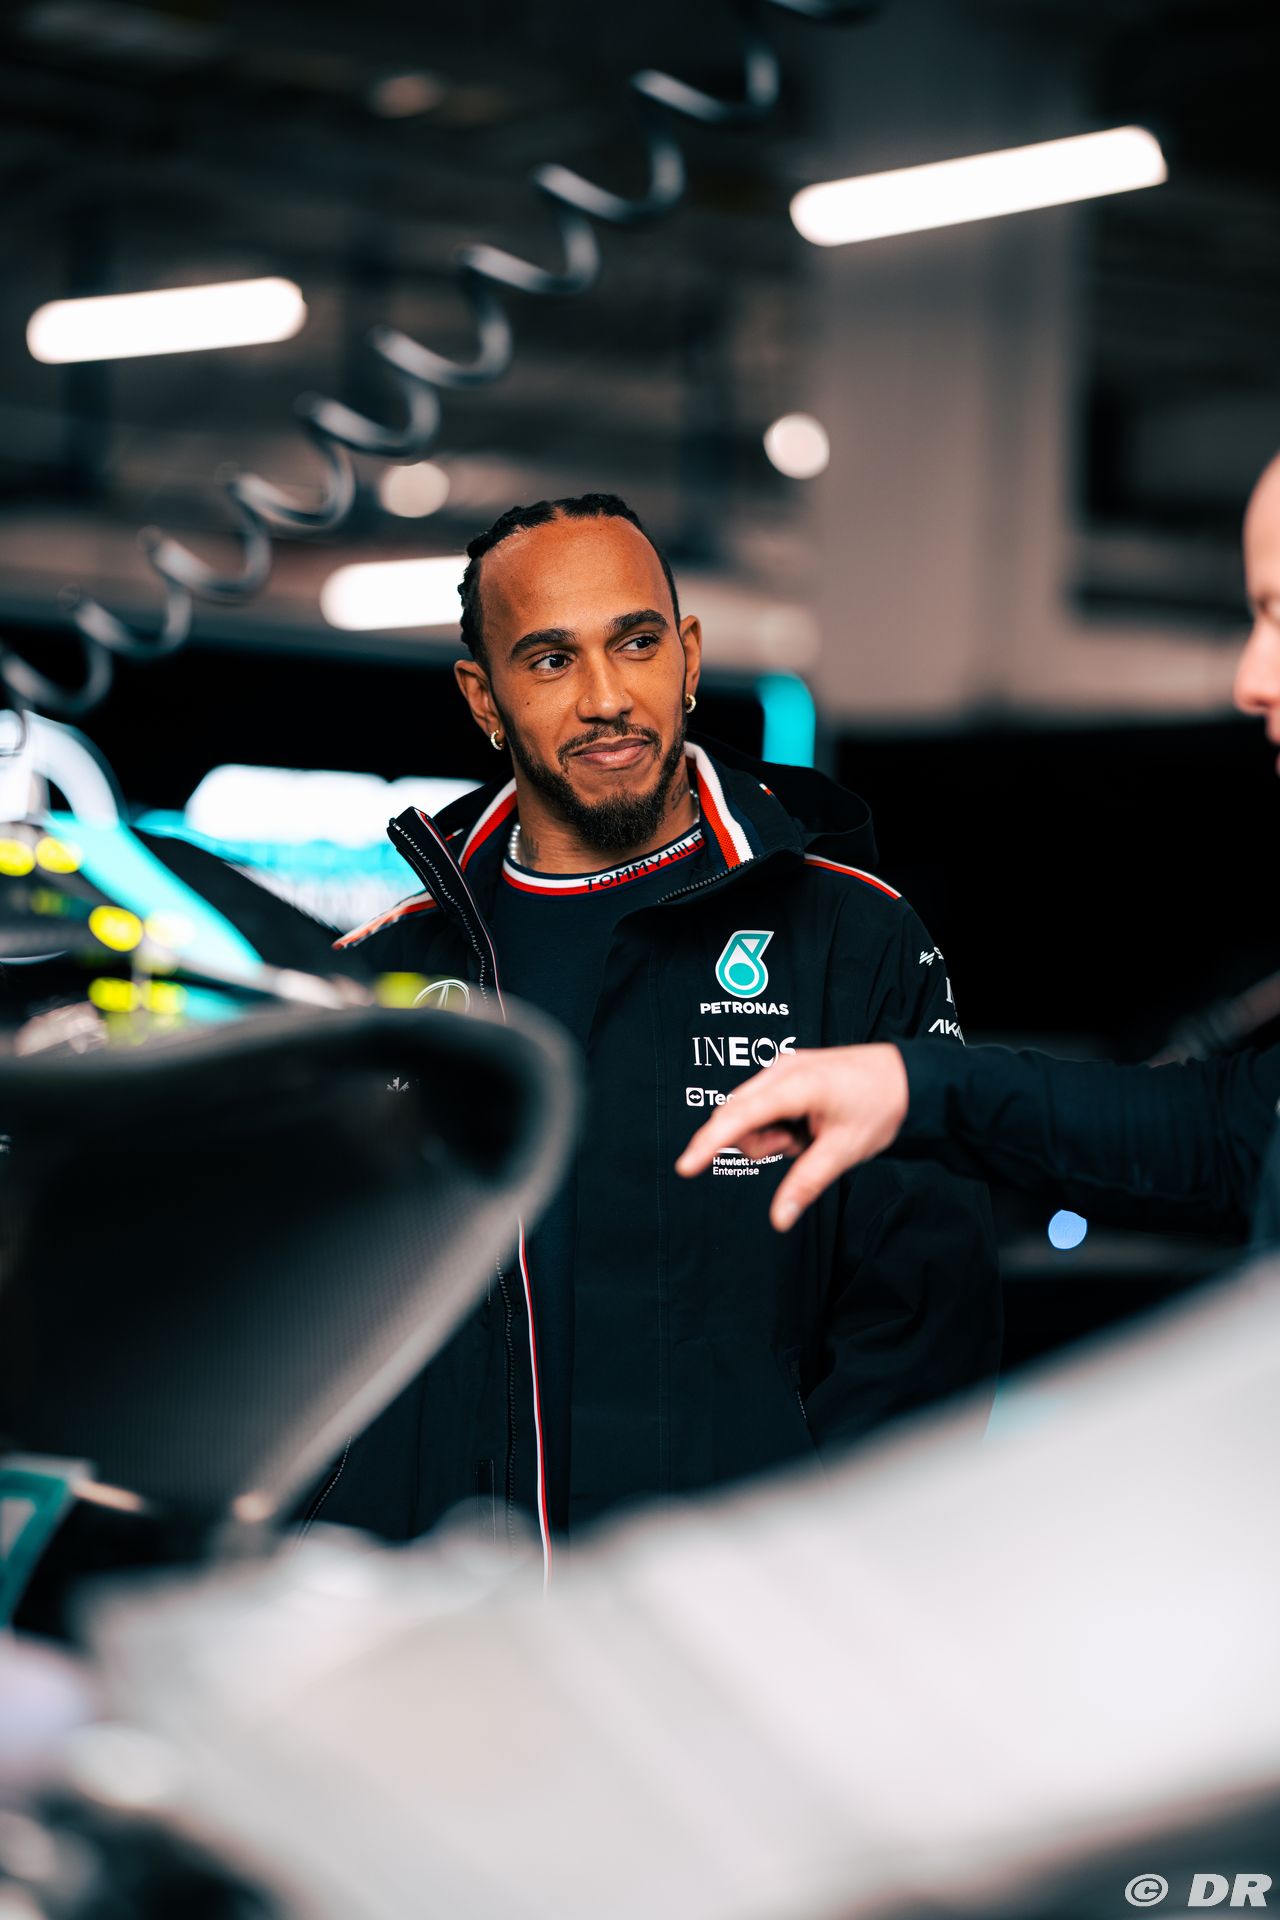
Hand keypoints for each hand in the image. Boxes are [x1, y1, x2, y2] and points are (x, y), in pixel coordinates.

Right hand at [675, 1043, 909, 1231]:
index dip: (708, 1144)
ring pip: (749, 1116)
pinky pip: (763, 1108)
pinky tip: (808, 1126)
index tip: (685, 1168)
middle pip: (737, 1117)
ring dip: (772, 1136)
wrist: (909, 1078)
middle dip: (761, 1143)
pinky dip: (780, 1126)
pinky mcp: (787, 1074)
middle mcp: (781, 1070)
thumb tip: (779, 1219)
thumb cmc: (880, 1105)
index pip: (737, 1116)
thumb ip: (806, 1184)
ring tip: (810, 1136)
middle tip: (801, 1145)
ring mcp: (782, 1069)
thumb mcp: (844, 1151)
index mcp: (794, 1084)